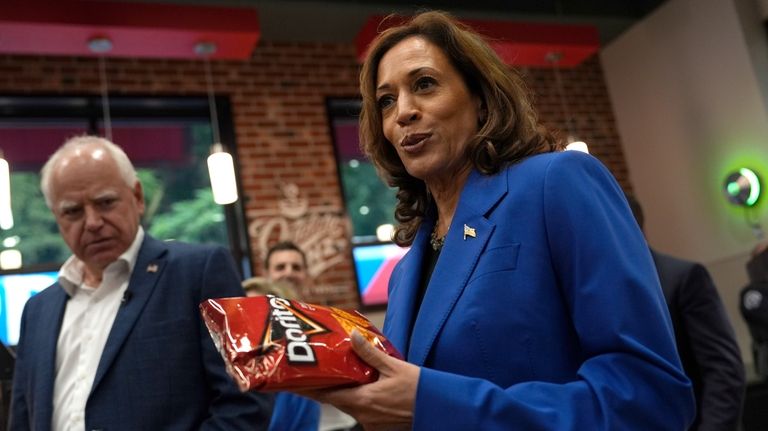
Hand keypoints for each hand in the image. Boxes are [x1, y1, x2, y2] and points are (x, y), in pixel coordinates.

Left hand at [299, 330, 418, 430]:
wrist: (440, 409)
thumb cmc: (419, 390)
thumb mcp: (394, 366)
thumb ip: (370, 353)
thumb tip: (353, 335)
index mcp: (363, 400)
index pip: (327, 396)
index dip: (309, 390)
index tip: (295, 383)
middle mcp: (363, 415)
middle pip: (337, 401)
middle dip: (327, 388)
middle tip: (316, 373)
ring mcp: (372, 423)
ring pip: (350, 406)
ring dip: (345, 393)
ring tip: (341, 376)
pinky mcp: (380, 426)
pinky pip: (363, 412)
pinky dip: (360, 400)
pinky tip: (365, 388)